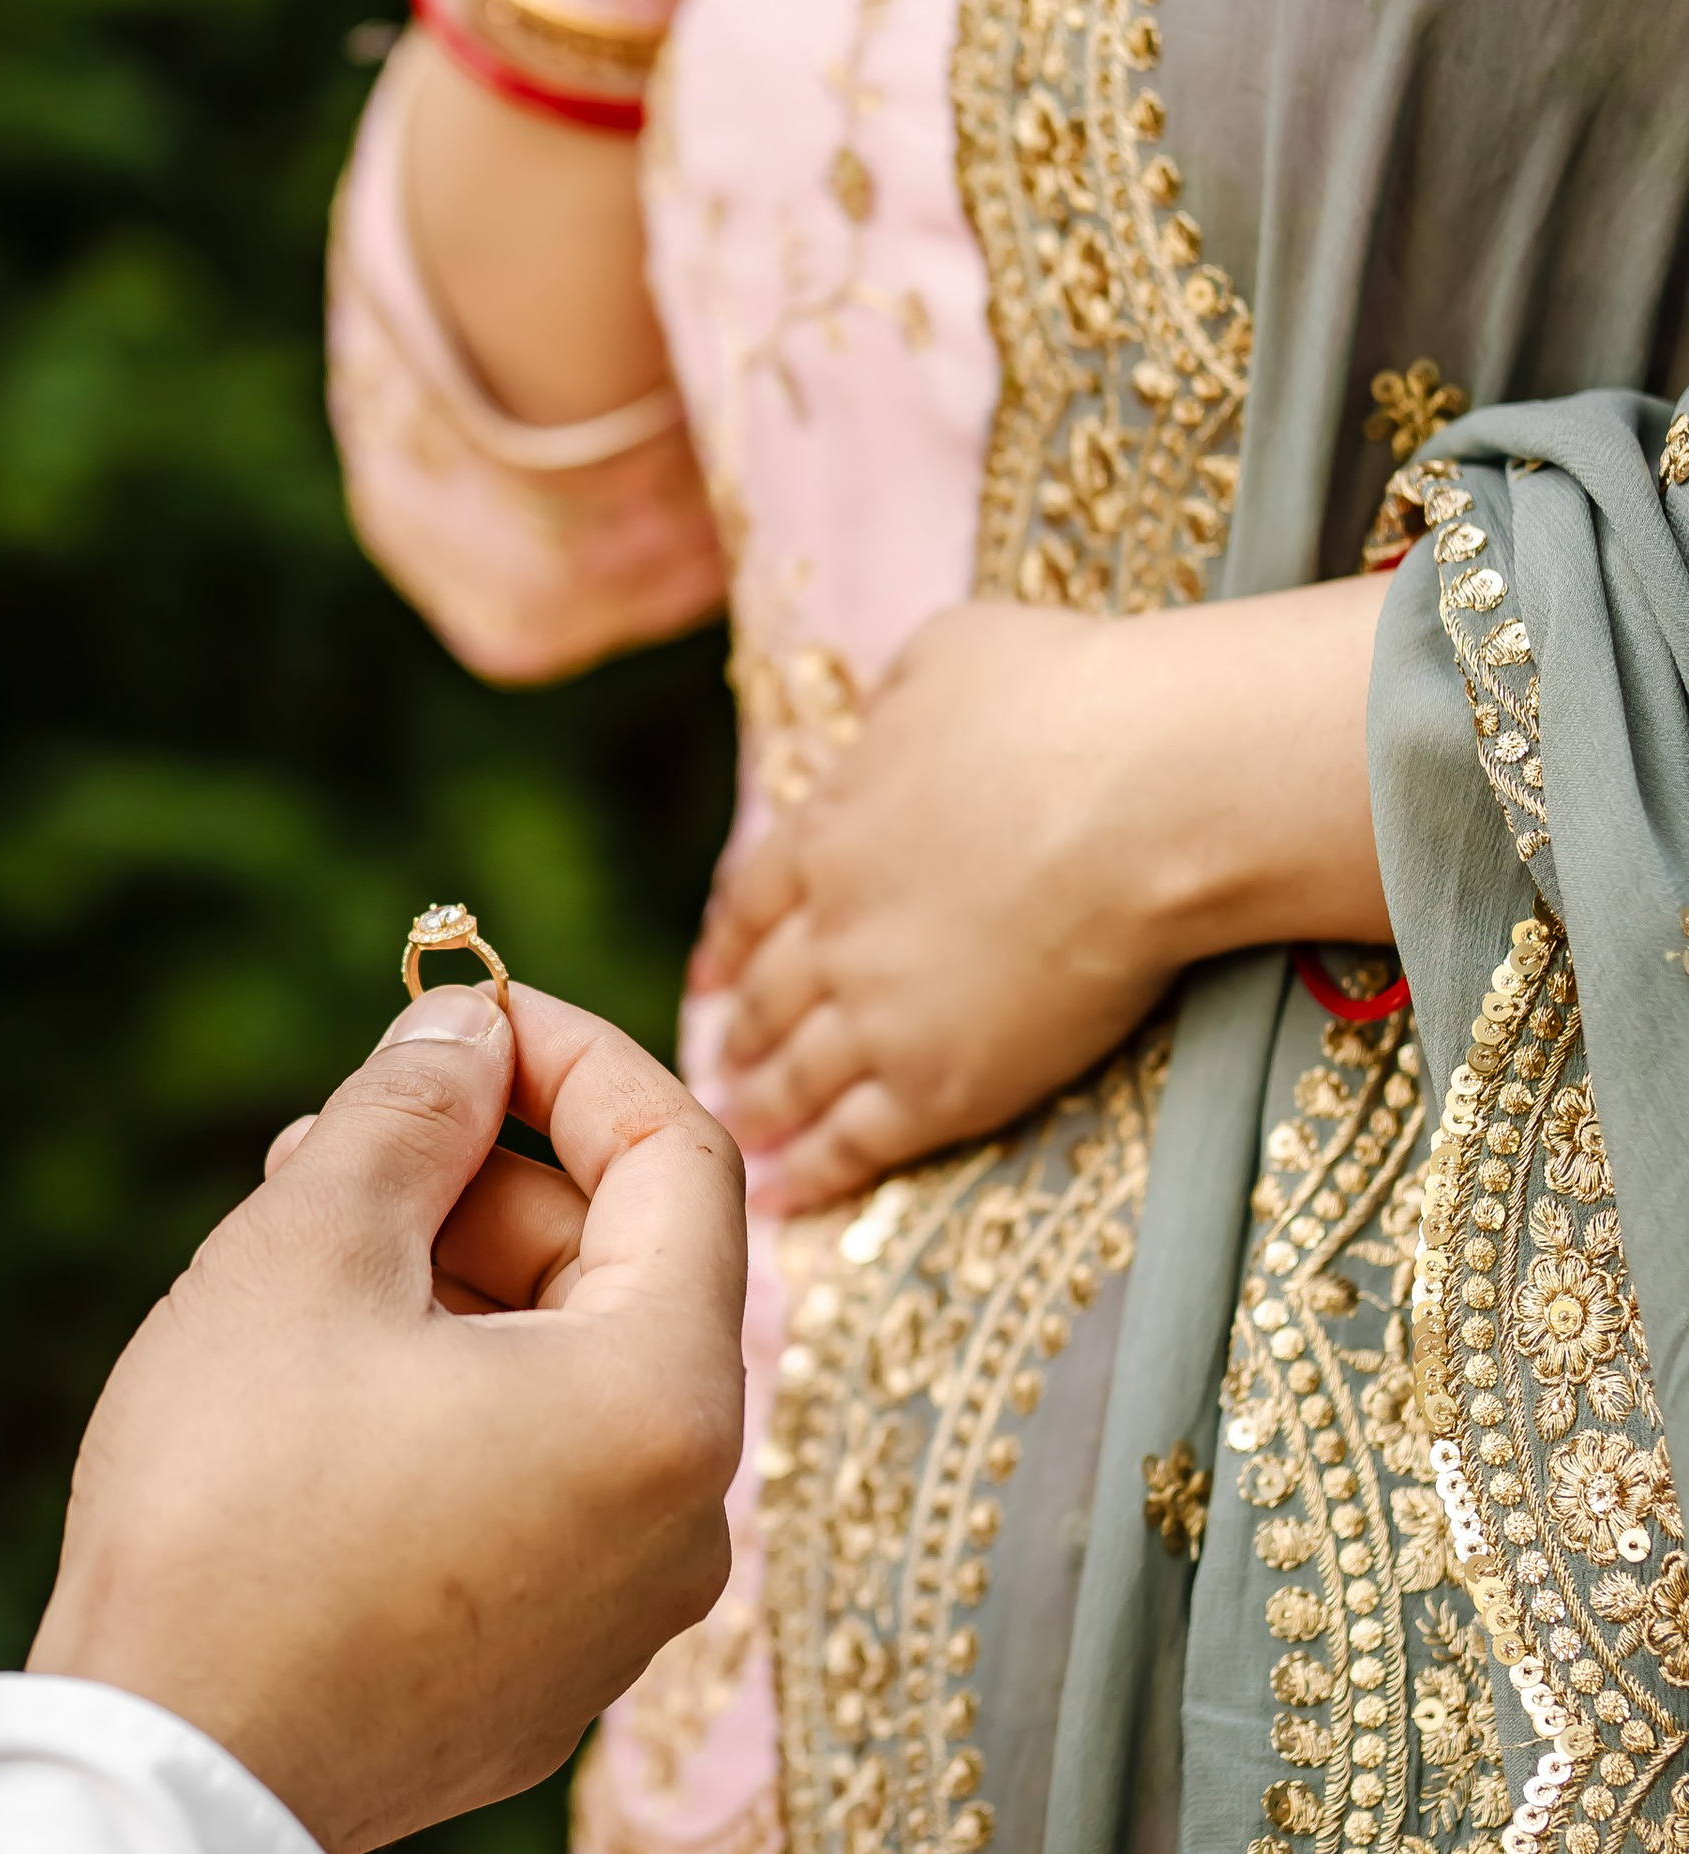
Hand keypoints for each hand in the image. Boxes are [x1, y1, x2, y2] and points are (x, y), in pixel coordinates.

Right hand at [28, 979, 744, 1853]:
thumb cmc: (231, 1504)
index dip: (571, 1056)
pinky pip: (533, 1492)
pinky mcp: (539, 1682)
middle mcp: (685, 1521)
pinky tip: (320, 1386)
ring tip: (308, 1248)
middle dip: (492, 1180)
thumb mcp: (307, 1249)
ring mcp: (618, 1618)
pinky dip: (455, 1406)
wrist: (163, 1778)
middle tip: (344, 1138)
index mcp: (667, 1403)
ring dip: (460, 1290)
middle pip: (628, 1275)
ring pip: (572, 1386)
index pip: (682, 1157)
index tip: (462, 1014)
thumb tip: (463, 1032)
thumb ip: (410, 1113)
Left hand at [692, 582, 1392, 1210]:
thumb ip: (902, 697)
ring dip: (762, 1106)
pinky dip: (814, 1173)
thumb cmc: (1068, 699)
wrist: (1145, 794)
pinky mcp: (944, 1081)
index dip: (729, 939)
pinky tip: (784, 1199)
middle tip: (717, 1064)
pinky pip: (857, 1141)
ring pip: (796, 1075)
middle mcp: (836, 929)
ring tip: (740, 1132)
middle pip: (766, 995)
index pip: (756, 897)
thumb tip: (889, 712)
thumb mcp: (952, 654)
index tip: (709, 972)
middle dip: (739, 1032)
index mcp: (831, 828)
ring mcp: (882, 1013)